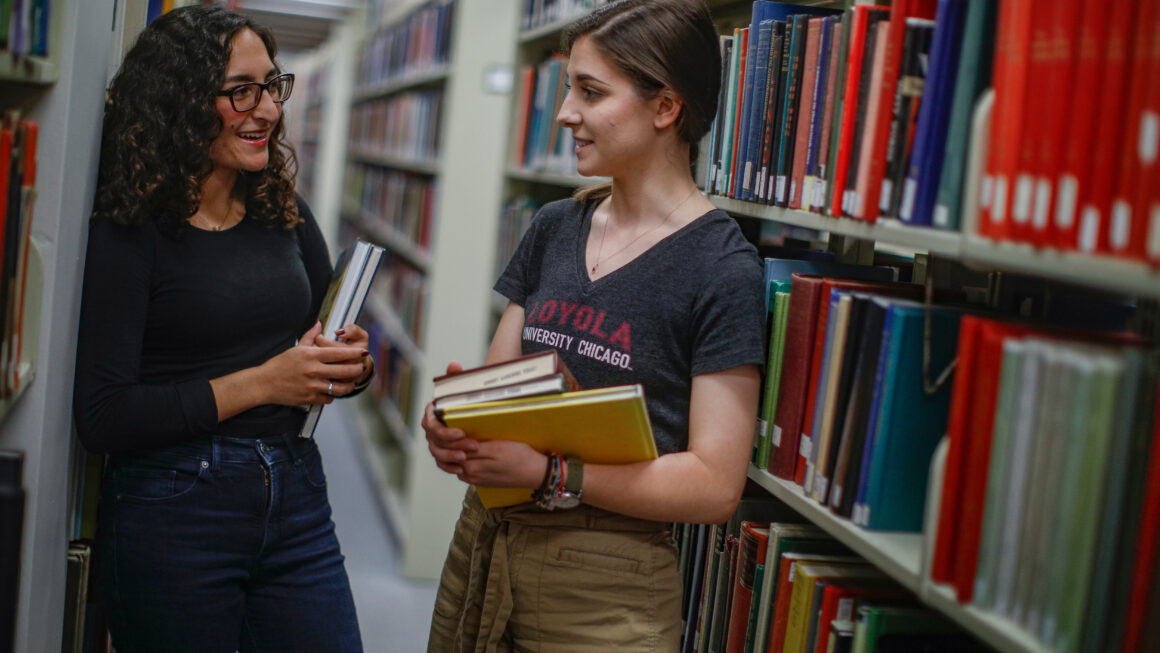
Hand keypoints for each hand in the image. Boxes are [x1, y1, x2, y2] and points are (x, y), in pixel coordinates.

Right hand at [260, 322, 366, 404]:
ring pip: (340, 387)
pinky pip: (329, 398)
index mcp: (311, 355)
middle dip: (357, 369)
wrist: (265, 383)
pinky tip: (332, 390)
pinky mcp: (310, 398)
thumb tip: (319, 324)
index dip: (355, 353)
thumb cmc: (280, 364)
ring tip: (350, 382)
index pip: (340, 353)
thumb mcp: (296, 348)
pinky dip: (333, 394)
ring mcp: (312, 385)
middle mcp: (313, 370)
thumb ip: (311, 336)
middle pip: (345, 371)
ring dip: (349, 385)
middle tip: (360, 367)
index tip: (364, 352)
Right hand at [423, 361, 479, 475]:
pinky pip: (441, 463)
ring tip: (466, 458)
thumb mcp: (462, 386)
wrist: (473, 412)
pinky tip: (461, 469)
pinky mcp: (441, 453)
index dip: (444, 431)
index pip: (431, 424)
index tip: (461, 432)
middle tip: (472, 445)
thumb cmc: (466, 398)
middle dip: (453, 445)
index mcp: (431, 413)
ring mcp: (434, 442)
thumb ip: (456, 377)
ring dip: (451, 457)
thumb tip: (454, 366)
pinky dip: (449, 467)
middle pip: (436, 440)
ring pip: (437, 453)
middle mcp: (430, 429)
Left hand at [457, 440, 546, 488]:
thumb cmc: (521, 458)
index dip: (452, 439)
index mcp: (477, 464)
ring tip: (460, 445)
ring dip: (455, 457)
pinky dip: (461, 466)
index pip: (455, 450)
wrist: (534, 473)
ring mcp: (477, 479)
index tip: (453, 430)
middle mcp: (474, 474)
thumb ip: (477, 446)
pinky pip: (465, 474)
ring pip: (458, 467)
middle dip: (451, 447)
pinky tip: (468, 457)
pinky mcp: (482, 483)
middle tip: (453, 435)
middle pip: (454, 459)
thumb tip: (460, 443)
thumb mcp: (499, 447)